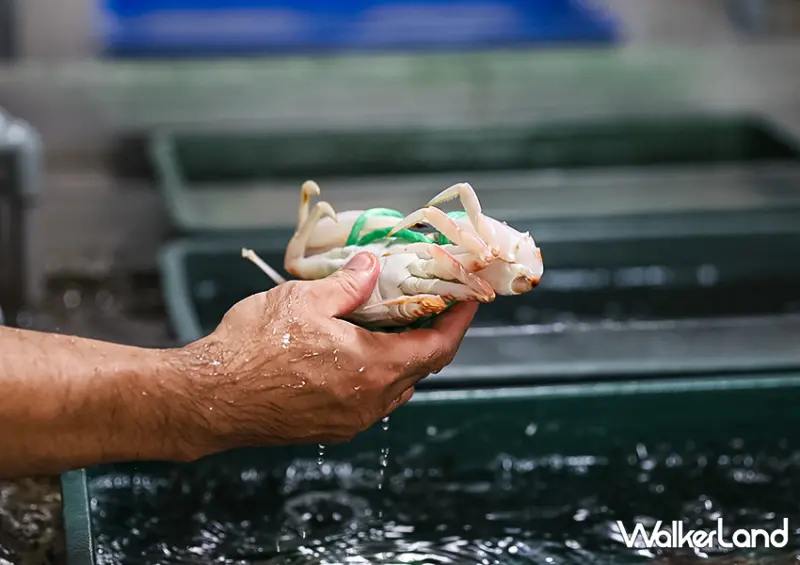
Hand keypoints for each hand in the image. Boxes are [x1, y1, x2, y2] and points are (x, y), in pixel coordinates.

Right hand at [174, 252, 476, 458]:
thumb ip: (348, 284)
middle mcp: (370, 401)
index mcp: (373, 368)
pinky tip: (357, 350)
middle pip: (420, 367)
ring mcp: (350, 419)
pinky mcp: (329, 428)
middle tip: (429, 304)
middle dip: (431, 334)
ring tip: (392, 322)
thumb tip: (372, 266)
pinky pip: (370, 399)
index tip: (469, 299)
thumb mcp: (304, 300)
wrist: (208, 399)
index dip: (459, 322)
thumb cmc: (252, 348)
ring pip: (396, 386)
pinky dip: (377, 373)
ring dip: (402, 355)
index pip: (438, 347)